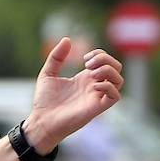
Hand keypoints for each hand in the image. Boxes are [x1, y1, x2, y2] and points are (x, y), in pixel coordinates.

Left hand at [25, 36, 122, 152]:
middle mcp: (94, 87)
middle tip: (87, 64)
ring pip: (119, 80)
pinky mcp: (97, 108)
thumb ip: (56, 57)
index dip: (100, 54)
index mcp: (85, 79)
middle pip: (116, 68)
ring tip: (90, 73)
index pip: (106, 61)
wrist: (40, 121)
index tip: (84, 58)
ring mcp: (96, 97)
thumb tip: (67, 39)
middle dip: (106, 60)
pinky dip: (108, 87)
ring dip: (108, 71)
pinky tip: (92, 86)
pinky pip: (115, 96)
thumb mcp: (47, 74)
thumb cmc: (44, 102)